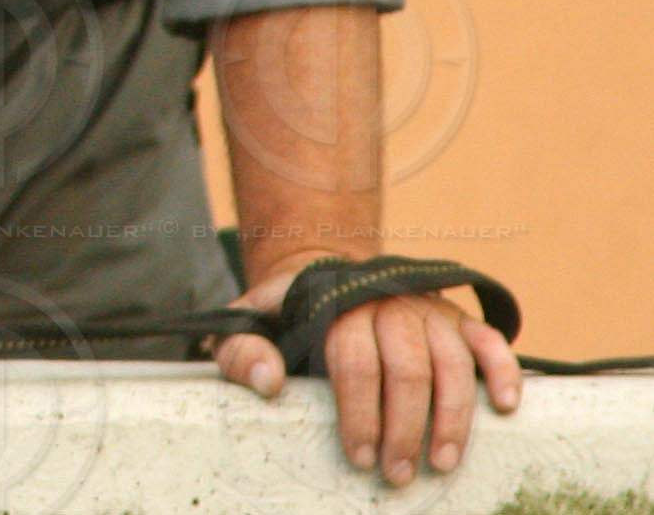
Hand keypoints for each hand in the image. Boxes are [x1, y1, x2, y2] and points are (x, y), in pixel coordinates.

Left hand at [214, 252, 521, 483]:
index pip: (353, 361)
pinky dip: (502, 370)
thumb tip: (270, 385)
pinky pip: (487, 339)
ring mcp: (425, 308)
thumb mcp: (246, 324)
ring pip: (450, 361)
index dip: (359, 412)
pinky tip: (506, 407)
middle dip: (404, 428)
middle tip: (398, 474)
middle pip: (406, 368)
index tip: (359, 456)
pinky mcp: (456, 317)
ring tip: (443, 463)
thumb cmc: (283, 313)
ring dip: (452, 416)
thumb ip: (243, 350)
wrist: (319, 273)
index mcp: (336, 303)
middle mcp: (386, 302)